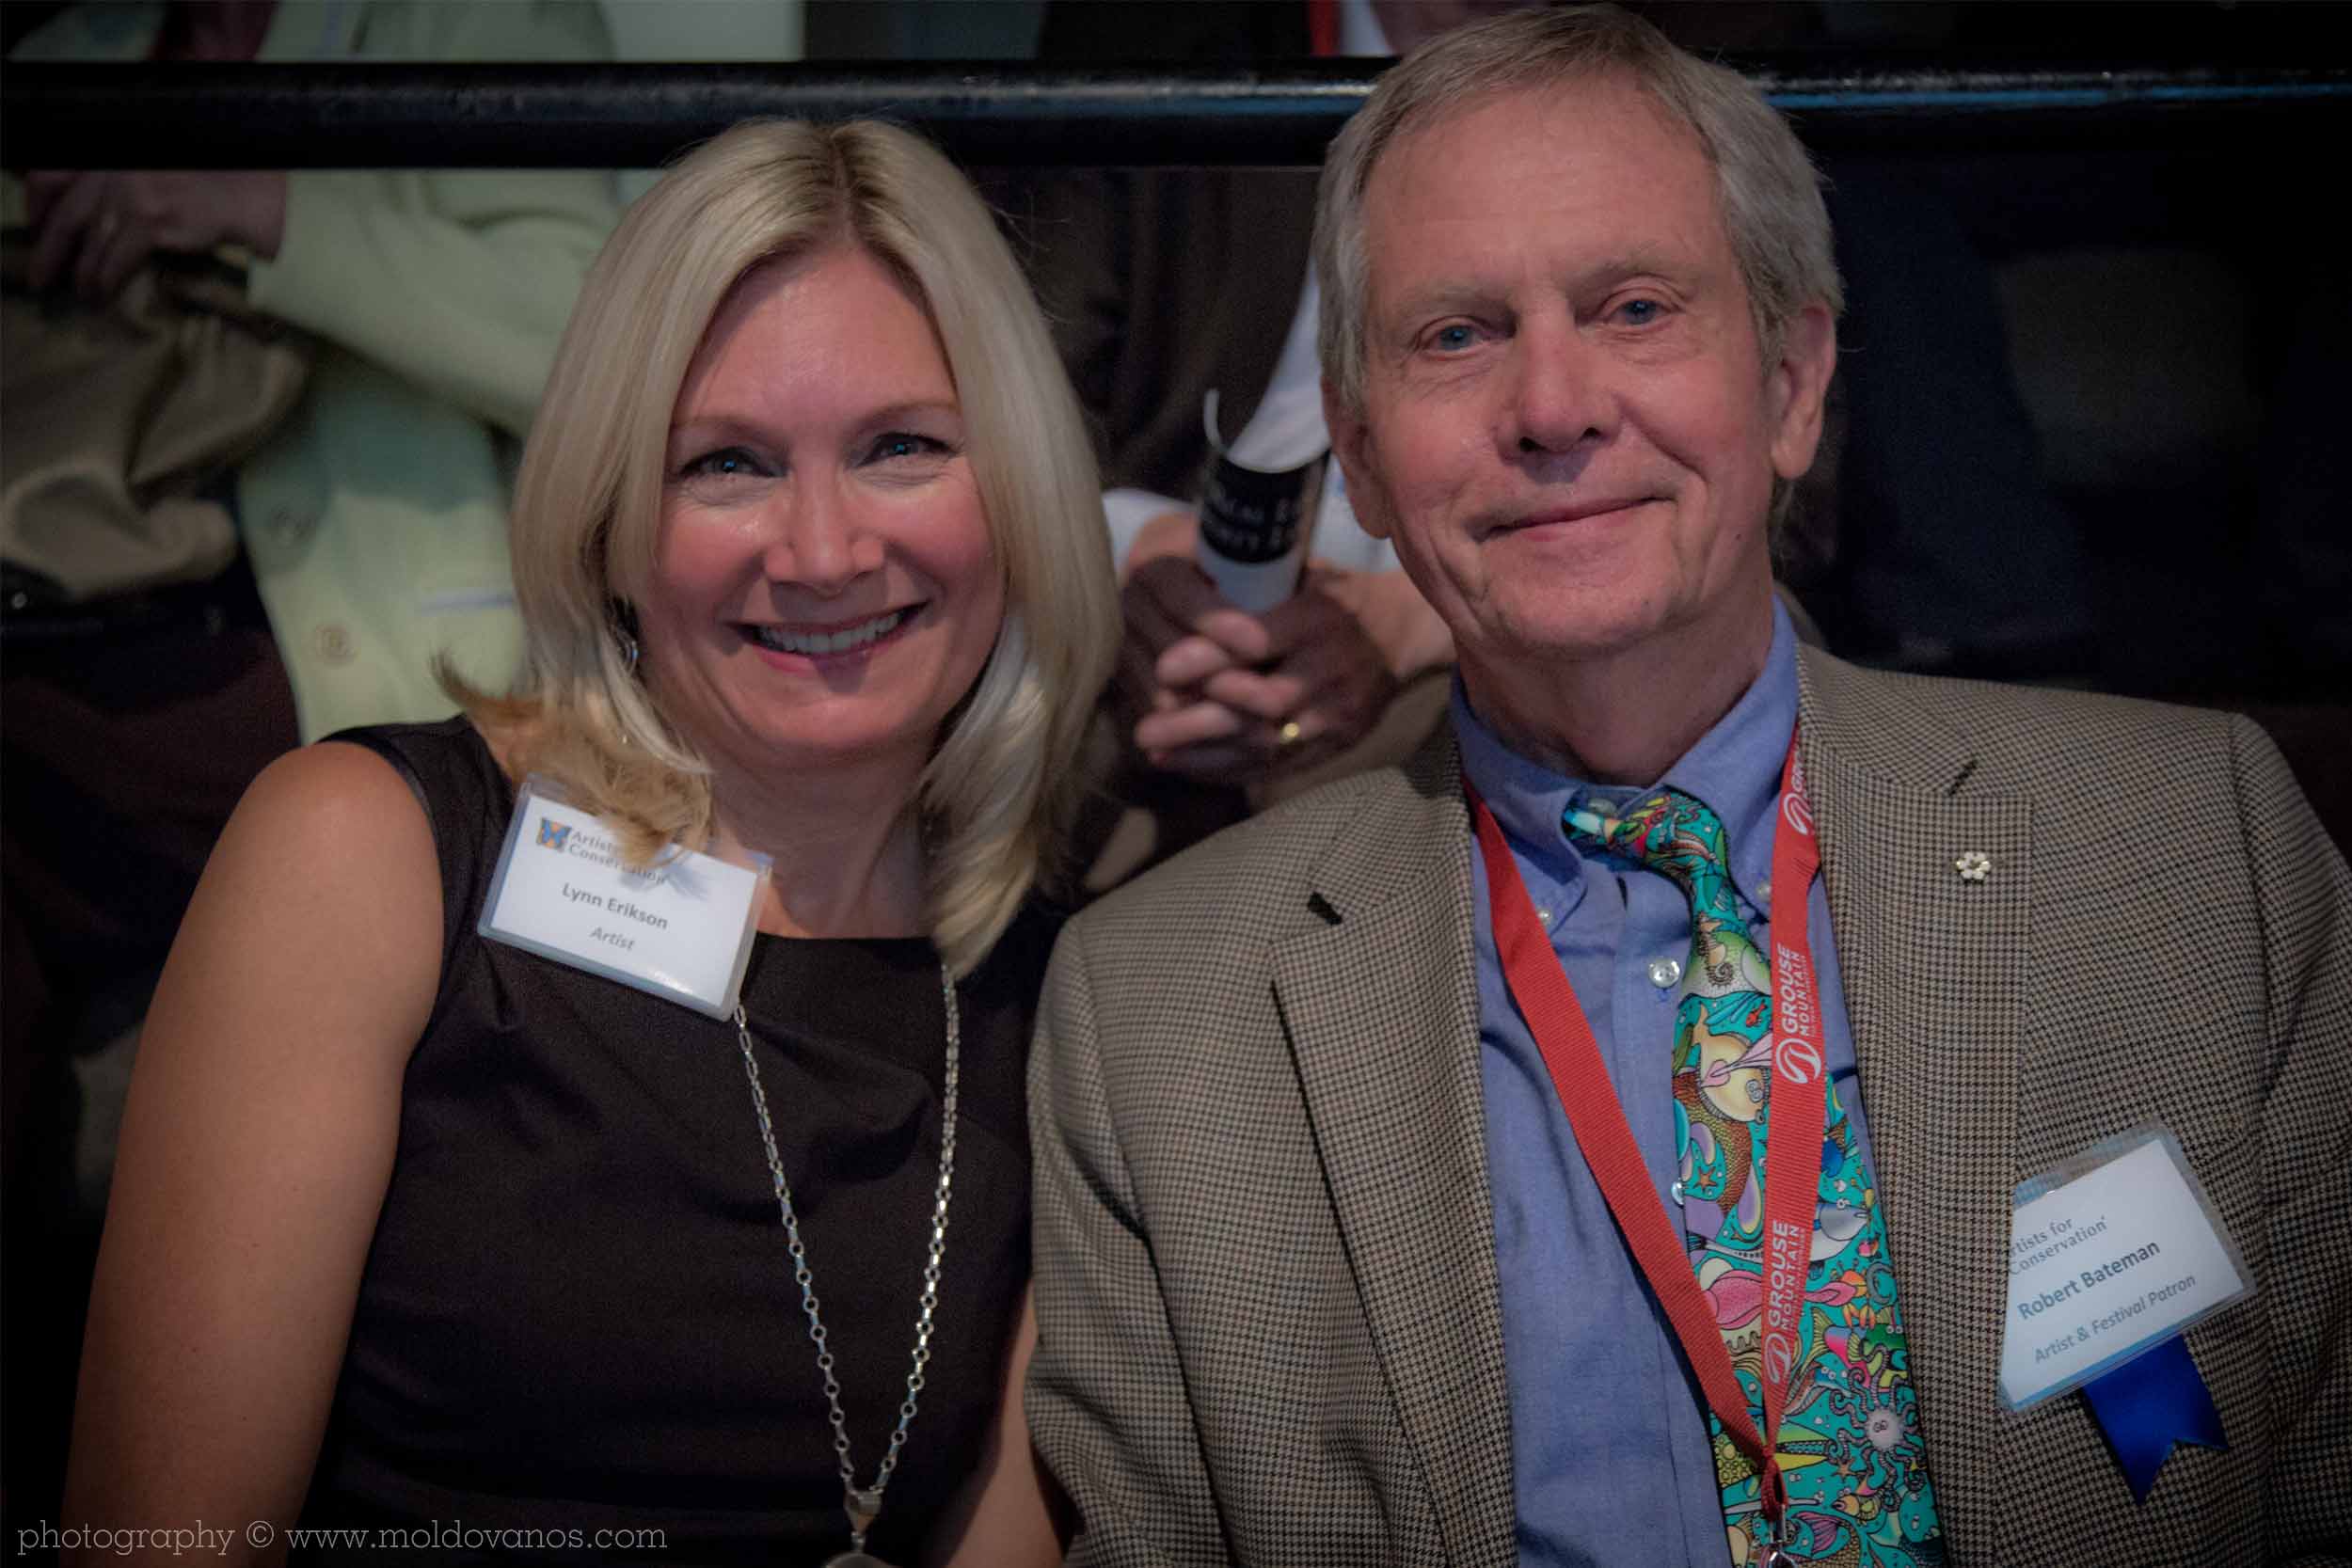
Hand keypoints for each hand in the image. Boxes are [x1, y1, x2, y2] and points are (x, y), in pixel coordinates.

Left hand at [23, 170, 286, 302]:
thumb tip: (89, 209)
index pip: (53, 174)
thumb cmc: (203, 179)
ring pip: (91, 240)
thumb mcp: (147, 166)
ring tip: (78, 292)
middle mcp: (113, 169)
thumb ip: (117, 176)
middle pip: (67, 214)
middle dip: (49, 249)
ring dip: (81, 272)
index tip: (35, 225)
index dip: (38, 203)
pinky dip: (106, 278)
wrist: (243, 192)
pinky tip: (101, 293)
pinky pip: (116, 257)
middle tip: (39, 276)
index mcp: (108, 154)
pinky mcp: (150, 220)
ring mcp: (131, 194)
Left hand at [1118, 512, 1401, 784]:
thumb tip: (1175, 610)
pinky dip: (1231, 769)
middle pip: (1260, 701)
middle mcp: (1331, 664)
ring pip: (1267, 741)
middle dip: (1197, 719)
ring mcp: (1339, 709)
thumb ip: (1249, 593)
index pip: (1258, 641)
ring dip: (1205, 752)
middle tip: (1145, 729)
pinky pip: (1281, 765)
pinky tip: (1190, 766)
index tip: (1162, 668)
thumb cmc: (1332, 596)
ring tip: (1156, 753)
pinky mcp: (1341, 740)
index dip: (1208, 658)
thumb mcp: (1299, 576)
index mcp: (1318, 615)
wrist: (1402, 629)